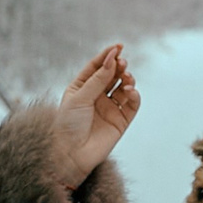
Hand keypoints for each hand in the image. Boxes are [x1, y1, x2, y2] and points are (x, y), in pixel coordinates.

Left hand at [51, 44, 139, 188]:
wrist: (69, 155)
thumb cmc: (67, 125)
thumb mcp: (80, 97)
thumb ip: (98, 79)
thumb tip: (113, 59)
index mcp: (82, 87)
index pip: (97, 67)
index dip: (108, 56)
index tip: (118, 47)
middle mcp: (96, 97)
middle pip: (112, 75)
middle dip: (119, 67)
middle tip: (123, 63)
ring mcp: (109, 109)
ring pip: (123, 88)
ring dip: (128, 80)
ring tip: (127, 79)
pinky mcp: (120, 122)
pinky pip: (131, 105)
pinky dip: (134, 96)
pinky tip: (131, 92)